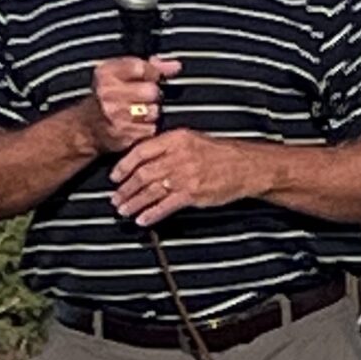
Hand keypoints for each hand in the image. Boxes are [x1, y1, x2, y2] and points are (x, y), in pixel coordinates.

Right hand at [85, 57, 181, 151]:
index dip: (153, 73)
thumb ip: (150, 66)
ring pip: (153, 111)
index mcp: (106, 73)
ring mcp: (114, 115)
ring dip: (151, 113)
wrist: (88, 127)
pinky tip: (137, 125)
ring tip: (139, 112)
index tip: (151, 78)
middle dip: (153, 95)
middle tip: (144, 98)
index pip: (142, 67)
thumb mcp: (122, 74)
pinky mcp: (122, 134)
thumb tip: (176, 66)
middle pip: (151, 91)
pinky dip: (148, 128)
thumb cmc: (110, 97)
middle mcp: (107, 93)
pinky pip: (151, 129)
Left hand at [111, 129, 259, 226]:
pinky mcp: (193, 194)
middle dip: (125, 189)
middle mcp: (177, 156)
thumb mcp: (191, 140)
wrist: (245, 166)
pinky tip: (143, 220)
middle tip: (116, 198)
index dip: (123, 166)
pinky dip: (151, 214)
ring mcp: (185, 176)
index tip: (114, 177)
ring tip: (124, 210)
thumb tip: (142, 161)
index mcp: (175, 139)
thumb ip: (167, 147)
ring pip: (150, 191)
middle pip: (142, 174)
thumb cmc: (219, 154)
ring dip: (134, 203)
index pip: (140, 151)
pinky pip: (165, 206)